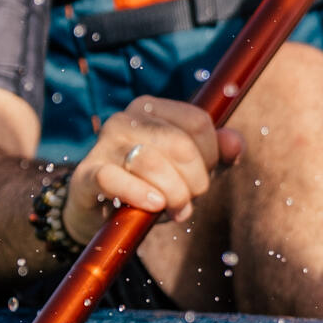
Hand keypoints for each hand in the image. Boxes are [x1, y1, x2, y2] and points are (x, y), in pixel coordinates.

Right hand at [64, 96, 240, 232]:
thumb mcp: (187, 170)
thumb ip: (217, 155)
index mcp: (151, 108)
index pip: (198, 122)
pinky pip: (114, 179)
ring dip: (172, 195)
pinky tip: (152, 205)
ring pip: (151, 162)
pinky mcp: (86, 174)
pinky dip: (139, 194)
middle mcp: (125, 119)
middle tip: (187, 202)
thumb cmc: (149, 186)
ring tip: (171, 210)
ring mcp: (103, 145)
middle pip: (180, 144)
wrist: (99, 213)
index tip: (202, 178)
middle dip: (194, 181)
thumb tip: (236, 144)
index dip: (210, 157)